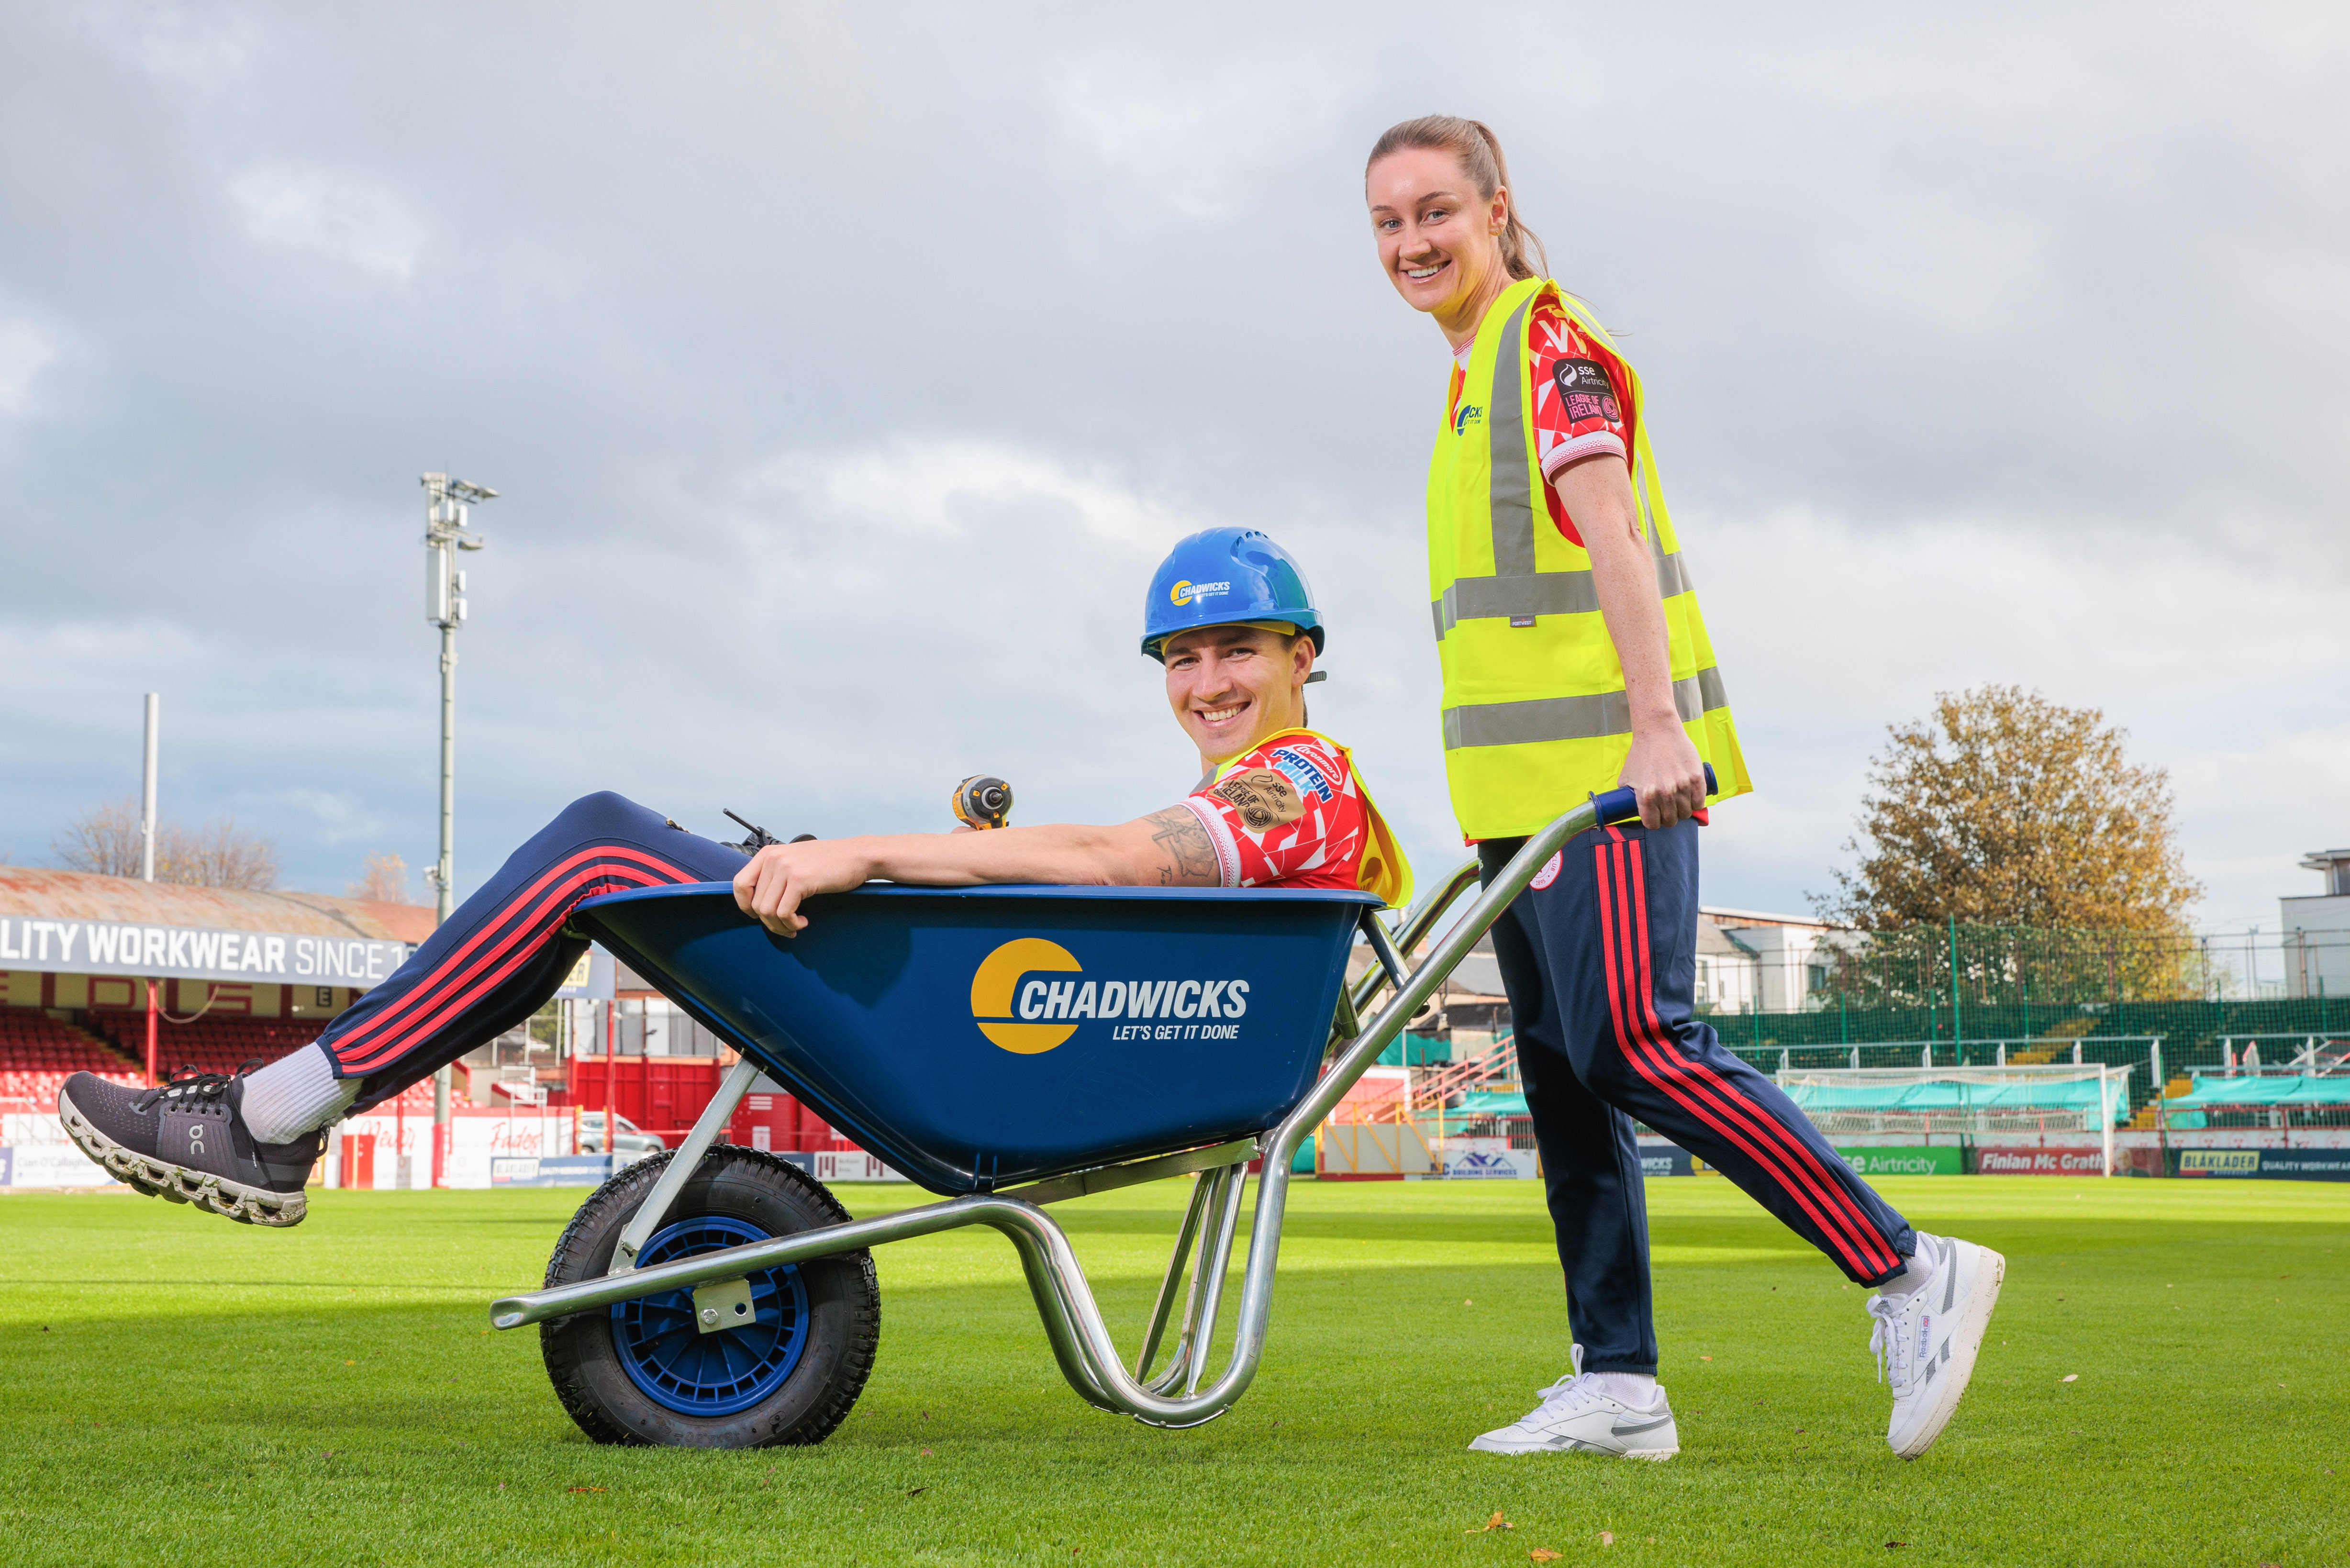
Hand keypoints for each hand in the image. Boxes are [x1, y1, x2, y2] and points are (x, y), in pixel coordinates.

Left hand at [731, 839, 874, 935]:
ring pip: (767, 911)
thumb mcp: (795, 861)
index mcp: (768, 853)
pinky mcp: (800, 880)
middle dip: (769, 922)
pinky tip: (803, 922)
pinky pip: (784, 913)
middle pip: (755, 903)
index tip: (760, 916)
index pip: (739, 884)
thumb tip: (760, 902)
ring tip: (795, 926)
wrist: (858, 856)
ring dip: (780, 926)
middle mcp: (773, 858)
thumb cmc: (831, 862)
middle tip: (785, 927)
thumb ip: (775, 875)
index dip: (745, 906)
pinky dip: (792, 924)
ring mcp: (786, 868)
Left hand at [1619, 724, 1706, 828]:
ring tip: (1679, 802)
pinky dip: (1696, 803)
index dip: (1654, 822)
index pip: (1653, 824)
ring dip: (1683, 810)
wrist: (1658, 732)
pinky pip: (1699, 802)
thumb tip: (1629, 811)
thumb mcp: (1626, 778)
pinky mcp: (1696, 778)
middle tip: (1667, 809)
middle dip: (1669, 817)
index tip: (1656, 818)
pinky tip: (1690, 798)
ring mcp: (1682, 786)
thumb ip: (1628, 797)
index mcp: (1646, 795)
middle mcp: (1665, 793)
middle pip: (1671, 820)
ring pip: (1687, 813)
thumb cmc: (1641, 754)